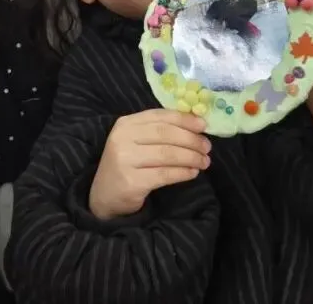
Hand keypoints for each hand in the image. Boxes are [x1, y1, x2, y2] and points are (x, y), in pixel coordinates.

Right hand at [88, 109, 211, 220]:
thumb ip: (159, 130)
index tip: (203, 125)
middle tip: (207, 147)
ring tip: (204, 162)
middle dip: (191, 140)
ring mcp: (125, 160)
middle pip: (166, 134)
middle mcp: (122, 138)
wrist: (104, 196)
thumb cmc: (127, 164)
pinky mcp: (131, 181)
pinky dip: (183, 173)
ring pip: (167, 154)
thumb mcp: (136, 141)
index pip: (160, 116)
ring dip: (191, 157)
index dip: (184, 119)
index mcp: (126, 123)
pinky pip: (165, 174)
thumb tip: (196, 124)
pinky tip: (192, 173)